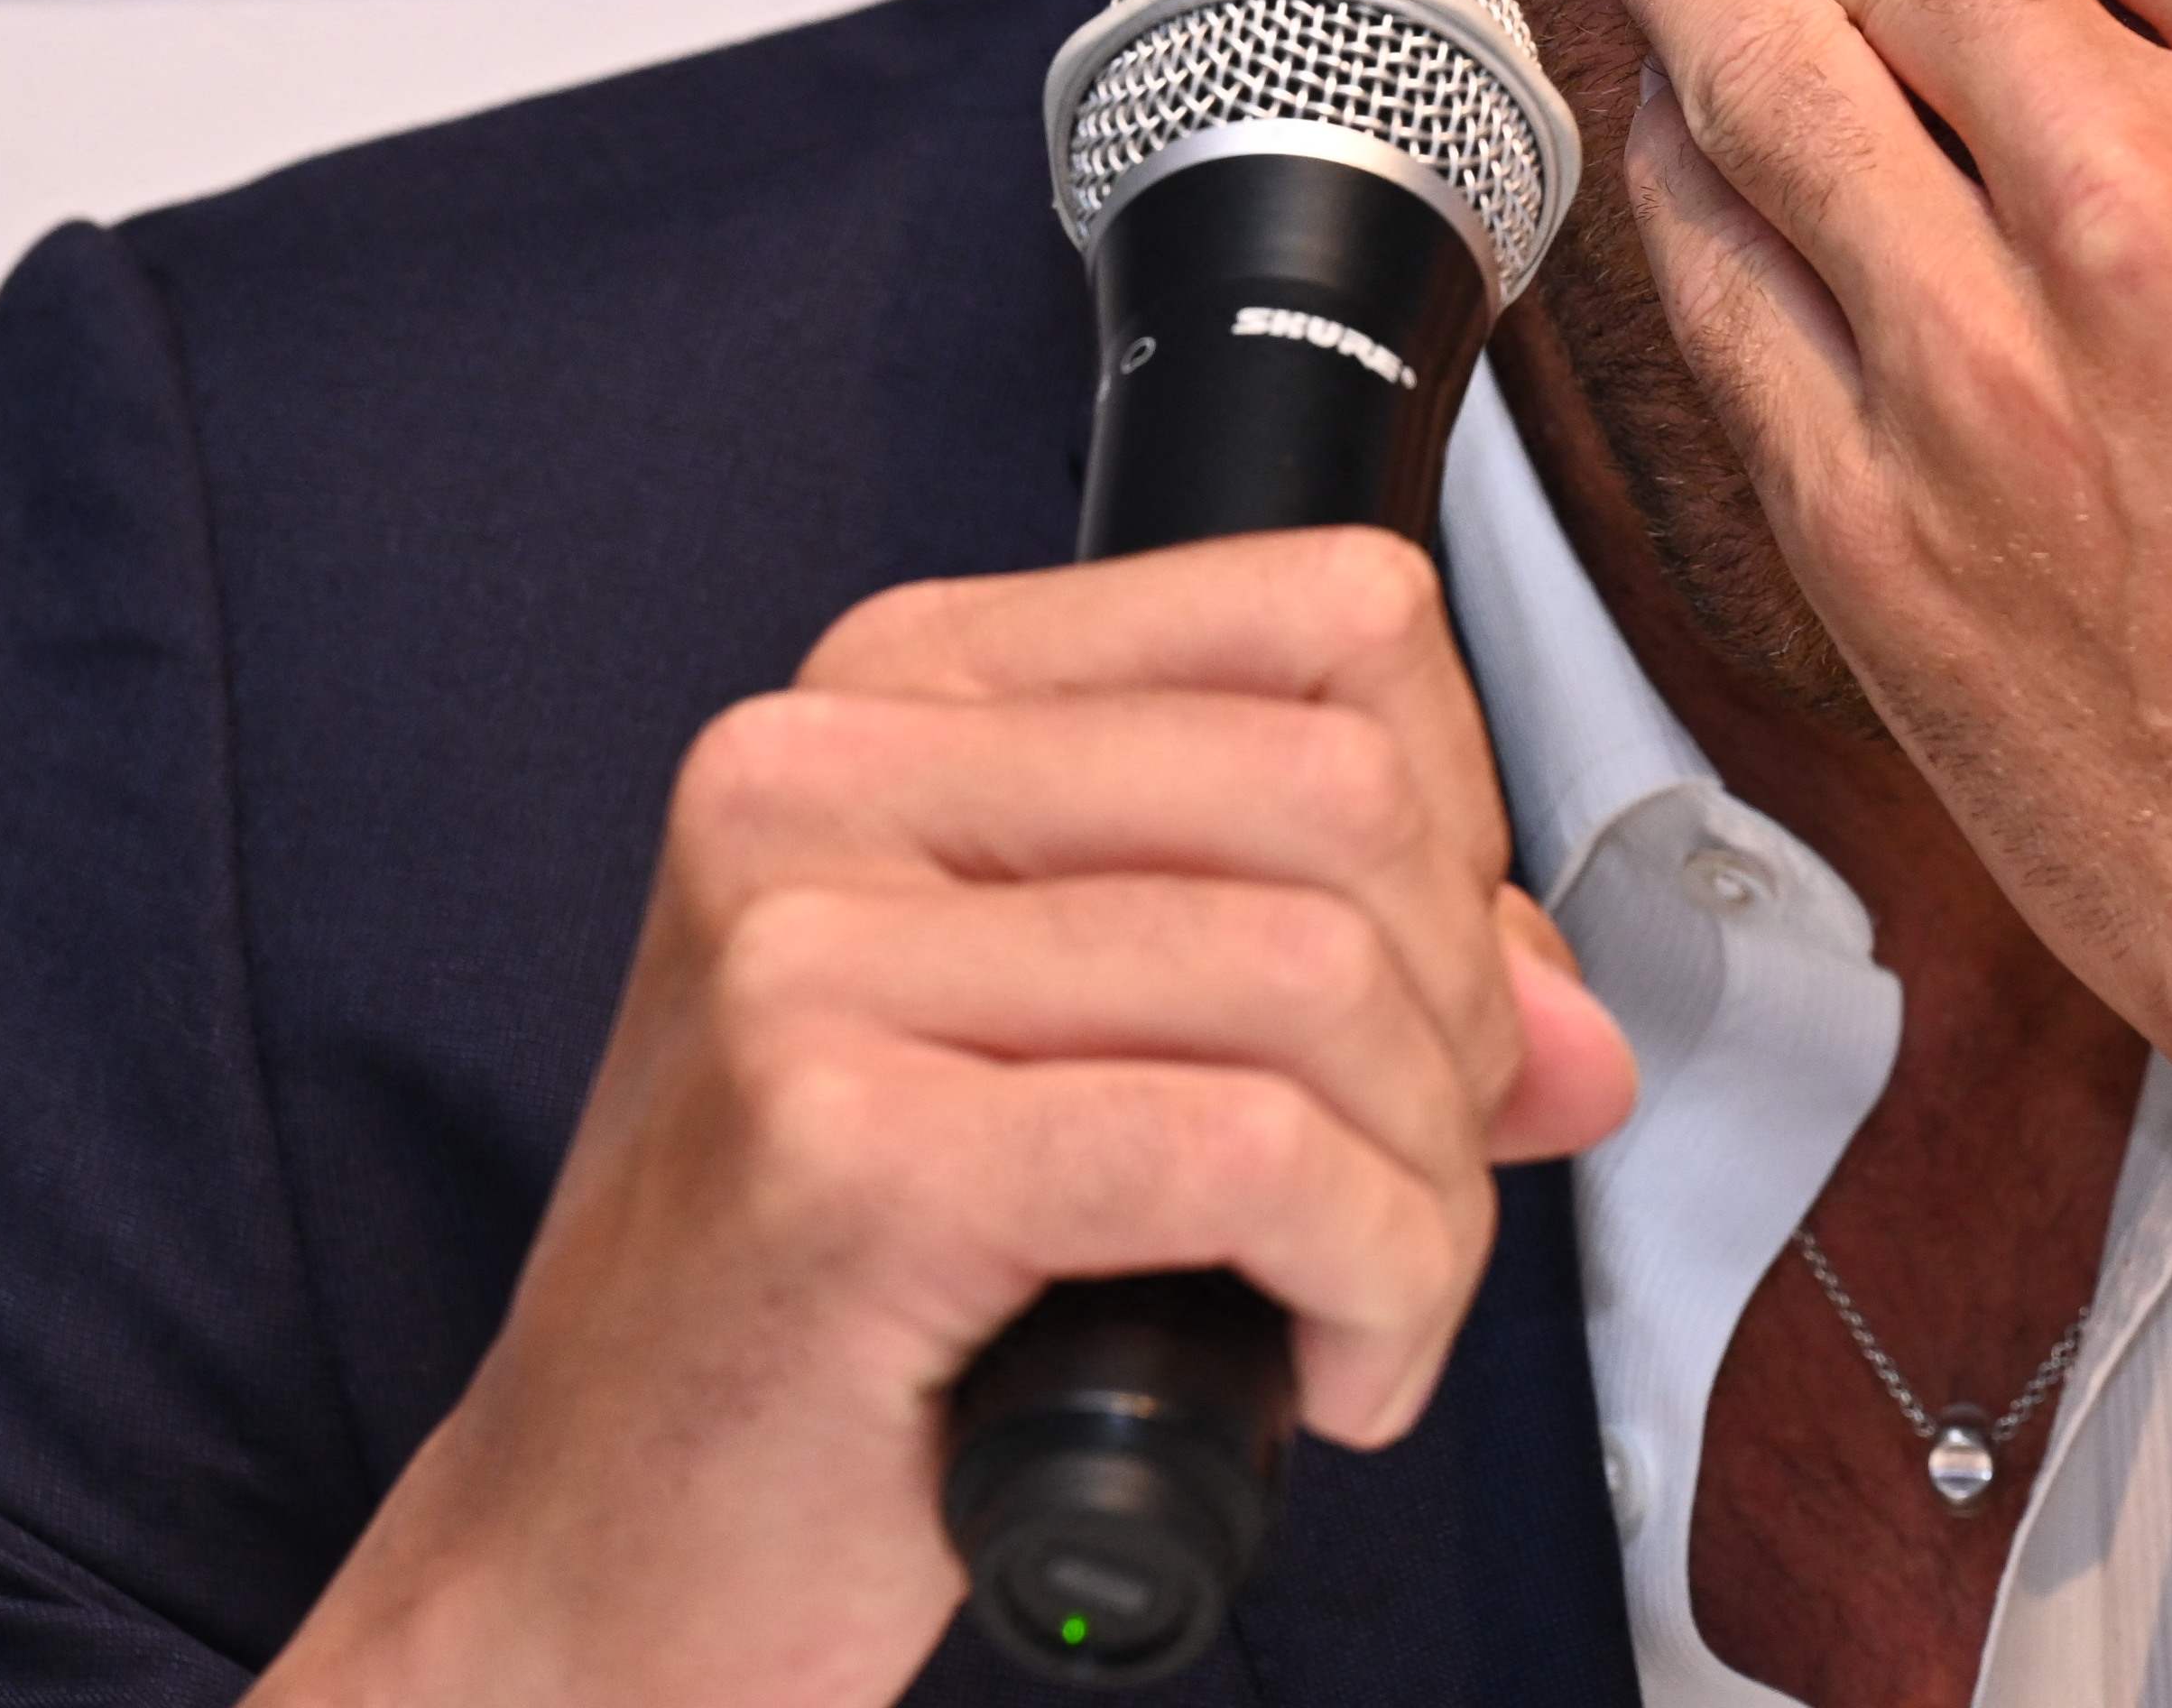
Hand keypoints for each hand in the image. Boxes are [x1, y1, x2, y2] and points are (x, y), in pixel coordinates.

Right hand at [255, 531, 1634, 1706]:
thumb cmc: (829, 1307)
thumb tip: (1580, 1022)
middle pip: (1349, 792)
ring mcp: (810, 956)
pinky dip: (1369, 1283)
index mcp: (890, 693)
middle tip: (1406, 1187)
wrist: (591, 1553)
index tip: (1425, 997)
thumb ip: (1337, 985)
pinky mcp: (846, 1150)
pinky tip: (1317, 1374)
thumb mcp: (1073, 1062)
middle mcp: (825, 779)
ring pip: (1324, 977)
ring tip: (1358, 1303)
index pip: (1329, 616)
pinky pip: (1253, 1155)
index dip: (1457, 822)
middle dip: (1461, 1024)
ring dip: (1424, 1190)